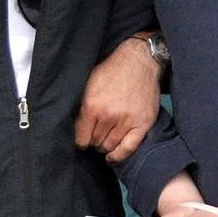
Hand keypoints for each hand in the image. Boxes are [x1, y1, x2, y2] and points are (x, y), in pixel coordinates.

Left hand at [75, 35, 160, 162]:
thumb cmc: (112, 70)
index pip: (81, 138)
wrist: (139, 61)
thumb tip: (75, 127)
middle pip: (96, 142)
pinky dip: (120, 155)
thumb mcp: (89, 84)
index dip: (80, 140)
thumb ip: (82, 107)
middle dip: (93, 140)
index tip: (82, 139)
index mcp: (92, 106)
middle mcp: (109, 116)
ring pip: (110, 146)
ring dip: (105, 146)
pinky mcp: (143, 123)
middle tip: (95, 136)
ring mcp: (127, 121)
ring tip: (104, 140)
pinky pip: (129, 148)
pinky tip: (113, 155)